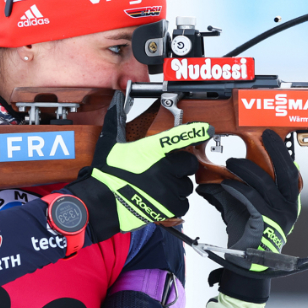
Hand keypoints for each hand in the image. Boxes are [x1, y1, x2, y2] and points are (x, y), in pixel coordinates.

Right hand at [67, 93, 211, 243]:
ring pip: (186, 184)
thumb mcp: (110, 144)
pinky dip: (175, 202)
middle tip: (167, 168)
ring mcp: (168, 188)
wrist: (102, 204)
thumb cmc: (106, 175)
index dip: (195, 131)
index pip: (179, 137)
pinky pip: (183, 204)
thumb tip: (117, 101)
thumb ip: (116, 120)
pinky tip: (161, 198)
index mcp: (151, 150)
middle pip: (188, 163)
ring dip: (177, 185)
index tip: (206, 129)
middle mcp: (163, 168)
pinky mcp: (169, 207)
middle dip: (181, 165)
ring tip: (159, 185)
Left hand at [197, 130, 299, 271]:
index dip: (281, 153)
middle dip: (276, 151)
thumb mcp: (238, 207)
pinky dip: (237, 188)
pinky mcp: (267, 222)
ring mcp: (281, 215)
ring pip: (265, 183)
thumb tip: (209, 178)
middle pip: (287, 172)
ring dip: (245, 170)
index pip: (290, 172)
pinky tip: (225, 183)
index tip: (270, 137)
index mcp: (288, 201)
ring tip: (230, 163)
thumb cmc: (247, 235)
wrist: (245, 262)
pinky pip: (252, 198)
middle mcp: (289, 207)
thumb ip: (229, 190)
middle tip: (264, 137)